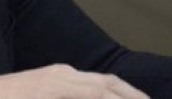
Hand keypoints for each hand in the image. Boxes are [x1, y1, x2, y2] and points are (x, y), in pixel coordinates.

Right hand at [0, 64, 148, 98]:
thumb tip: (82, 97)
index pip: (105, 85)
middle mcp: (61, 75)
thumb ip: (57, 96)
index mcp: (60, 78)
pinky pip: (87, 96)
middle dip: (134, 97)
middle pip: (110, 85)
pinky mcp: (47, 90)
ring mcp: (55, 83)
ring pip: (103, 90)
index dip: (129, 95)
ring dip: (124, 98)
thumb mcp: (37, 98)